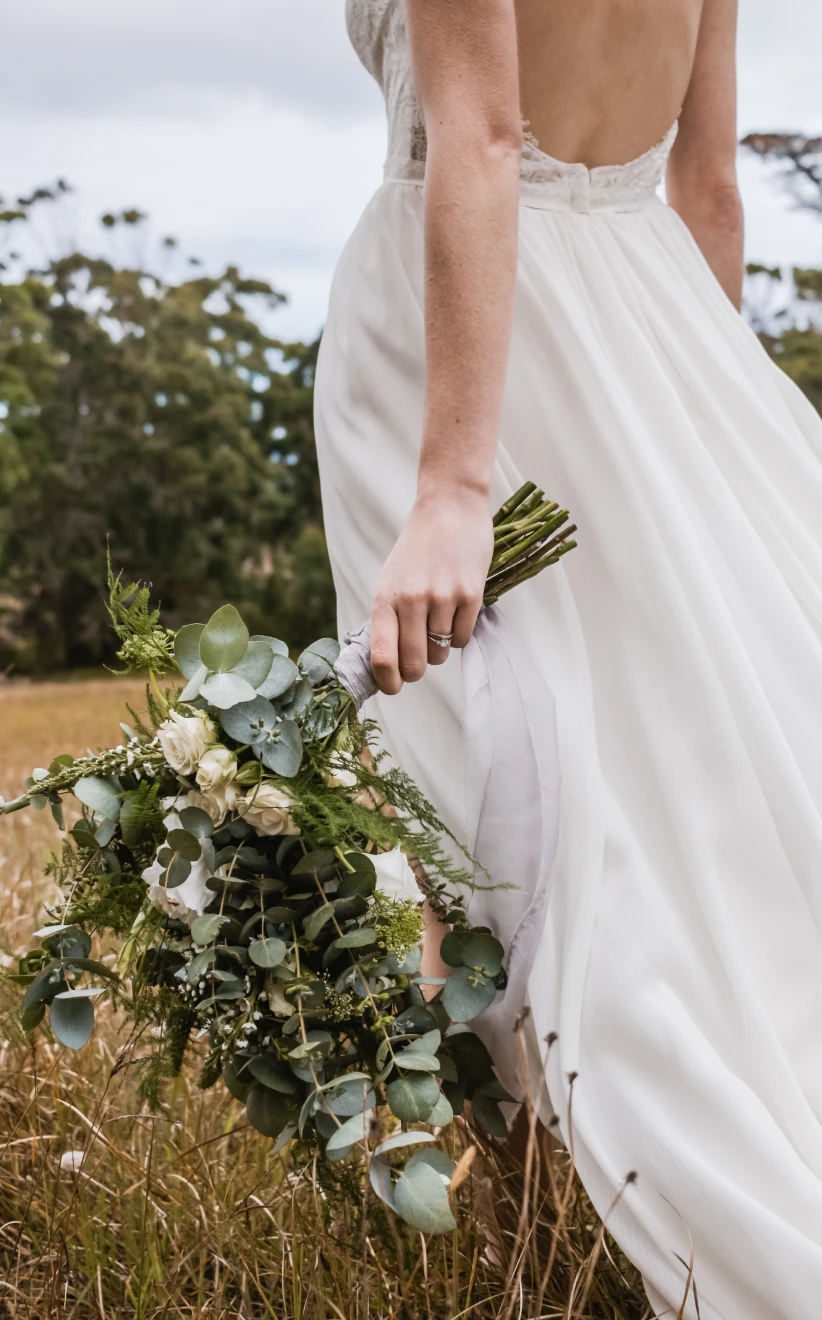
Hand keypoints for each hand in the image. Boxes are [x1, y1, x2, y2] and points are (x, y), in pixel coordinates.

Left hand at [370, 489, 492, 694]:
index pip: (381, 656)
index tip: (393, 687)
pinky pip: (463, 638)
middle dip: (416, 670)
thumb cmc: (417, 548)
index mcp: (385, 598)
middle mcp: (412, 600)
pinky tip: (456, 612)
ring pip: (440, 653)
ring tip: (438, 620)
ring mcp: (443, 598)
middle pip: (415, 664)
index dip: (387, 682)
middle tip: (419, 661)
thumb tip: (386, 663)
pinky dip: (459, 635)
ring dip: (439, 648)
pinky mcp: (471, 595)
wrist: (450, 508)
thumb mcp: (390, 579)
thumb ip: (387, 618)